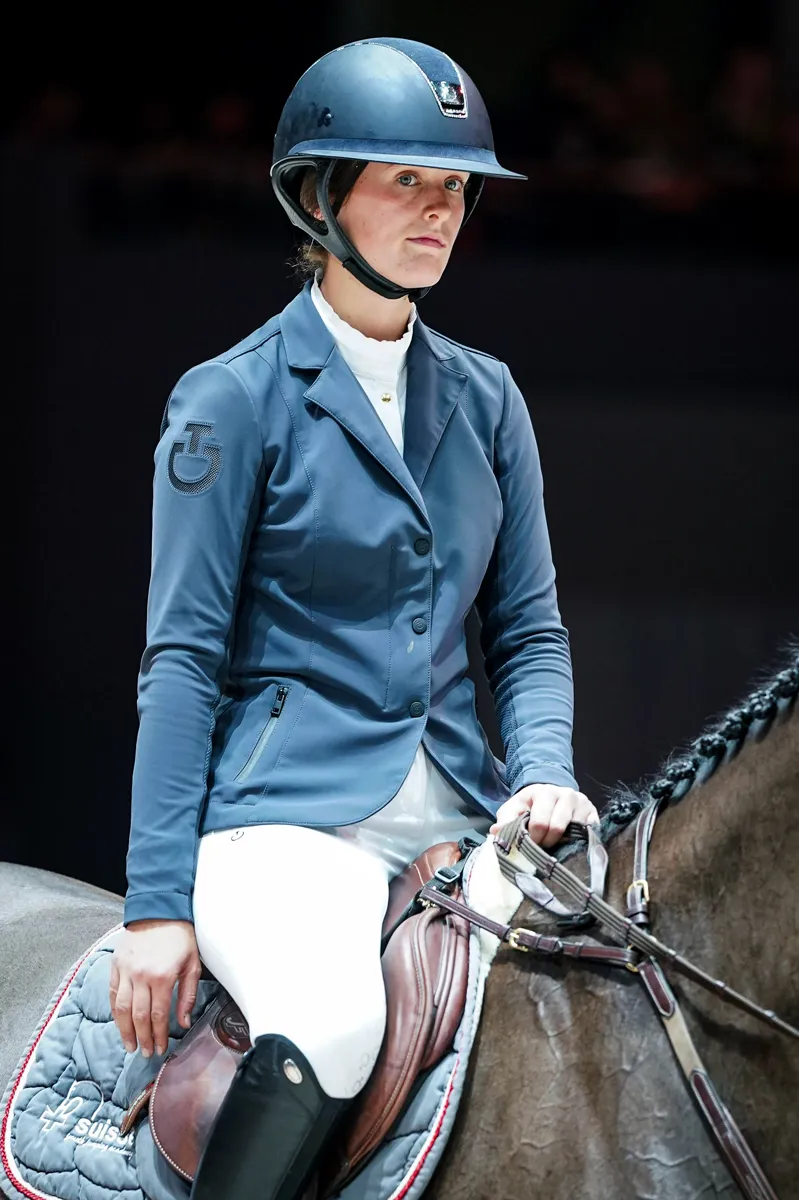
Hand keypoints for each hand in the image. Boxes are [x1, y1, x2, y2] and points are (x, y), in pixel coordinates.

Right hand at [109, 919, 201, 1058]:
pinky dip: (114, 1010)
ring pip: (120, 1008)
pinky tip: (119, 1022)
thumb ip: (188, 996)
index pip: (158, 1016)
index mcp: (162, 977)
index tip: (159, 1048)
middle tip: (144, 1052)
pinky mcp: (116, 965)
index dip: (158, 1036)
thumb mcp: (192, 965)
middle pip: (138, 1016)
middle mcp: (141, 976)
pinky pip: (111, 993)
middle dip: (141, 1038)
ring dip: (124, 1030)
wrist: (160, 910)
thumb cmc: (180, 937)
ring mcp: (126, 970)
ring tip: (129, 1044)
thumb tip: (184, 1022)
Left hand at [488, 783, 598, 846]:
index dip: (533, 838)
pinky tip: (571, 844)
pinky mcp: (594, 814)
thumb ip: (505, 820)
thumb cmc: (530, 805)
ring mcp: (583, 804)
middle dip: (547, 843)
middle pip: (557, 828)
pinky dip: (580, 843)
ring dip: (564, 844)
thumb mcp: (514, 808)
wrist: (550, 795)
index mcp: (544, 792)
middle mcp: (567, 795)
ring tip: (556, 845)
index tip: (530, 843)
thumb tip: (496, 832)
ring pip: (575, 832)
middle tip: (542, 847)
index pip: (540, 822)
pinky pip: (590, 834)